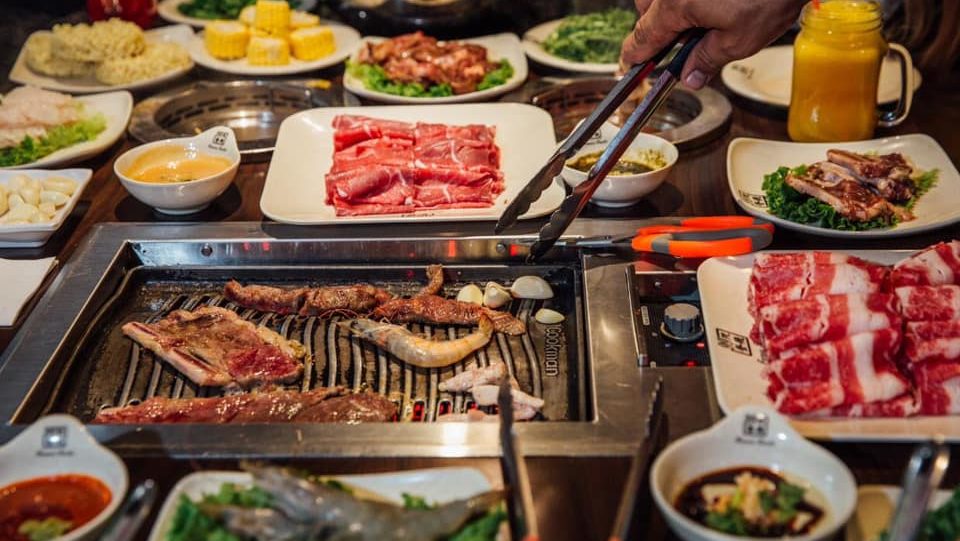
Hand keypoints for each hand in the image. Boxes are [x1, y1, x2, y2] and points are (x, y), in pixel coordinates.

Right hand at [621, 0, 805, 88]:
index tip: (631, 67)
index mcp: (675, 6)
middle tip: (684, 42)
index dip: (635, 57)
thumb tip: (689, 77)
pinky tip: (717, 2)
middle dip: (659, 28)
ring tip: (706, 17)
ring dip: (672, 7)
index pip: (642, 38)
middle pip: (647, 10)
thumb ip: (707, 60)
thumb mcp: (740, 39)